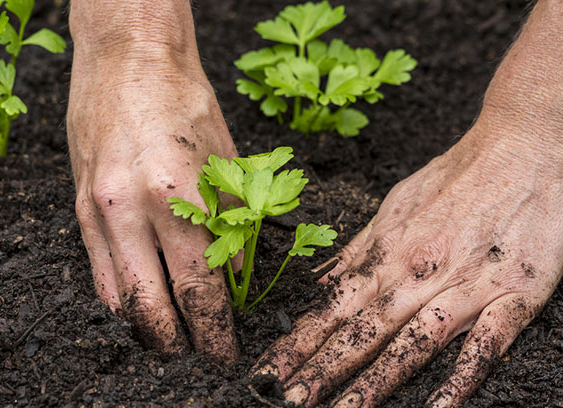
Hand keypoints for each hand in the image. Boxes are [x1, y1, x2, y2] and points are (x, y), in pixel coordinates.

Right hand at [67, 1, 238, 361]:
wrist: (129, 58)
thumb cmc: (186, 103)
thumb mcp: (227, 162)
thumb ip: (233, 226)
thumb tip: (235, 279)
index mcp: (178, 196)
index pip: (200, 288)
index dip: (215, 330)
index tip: (225, 352)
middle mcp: (131, 210)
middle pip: (154, 305)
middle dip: (179, 342)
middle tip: (197, 357)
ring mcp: (98, 209)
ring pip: (119, 297)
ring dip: (146, 328)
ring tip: (169, 340)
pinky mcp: (80, 205)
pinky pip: (97, 271)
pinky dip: (119, 299)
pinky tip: (137, 308)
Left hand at [251, 124, 562, 405]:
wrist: (520, 147)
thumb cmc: (453, 176)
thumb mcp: (393, 205)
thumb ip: (359, 250)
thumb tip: (320, 279)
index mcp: (388, 254)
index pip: (332, 307)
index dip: (298, 342)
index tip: (269, 370)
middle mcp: (418, 275)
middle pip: (362, 331)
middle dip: (321, 369)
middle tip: (287, 400)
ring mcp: (465, 287)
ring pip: (412, 344)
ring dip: (374, 382)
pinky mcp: (513, 294)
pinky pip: (485, 344)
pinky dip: (461, 377)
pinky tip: (437, 407)